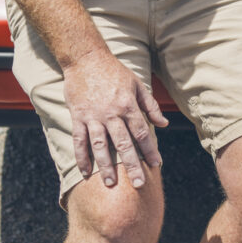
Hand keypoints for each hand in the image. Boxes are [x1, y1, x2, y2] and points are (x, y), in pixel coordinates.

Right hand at [62, 50, 169, 187]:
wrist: (85, 58)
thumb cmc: (114, 71)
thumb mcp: (137, 84)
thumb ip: (150, 106)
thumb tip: (164, 124)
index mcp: (128, 105)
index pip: (141, 132)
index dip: (150, 149)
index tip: (156, 165)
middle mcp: (111, 113)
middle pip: (123, 143)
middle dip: (132, 165)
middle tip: (138, 184)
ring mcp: (92, 116)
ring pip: (100, 145)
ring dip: (106, 166)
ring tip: (111, 183)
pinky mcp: (77, 117)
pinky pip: (79, 140)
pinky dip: (82, 157)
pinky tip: (86, 173)